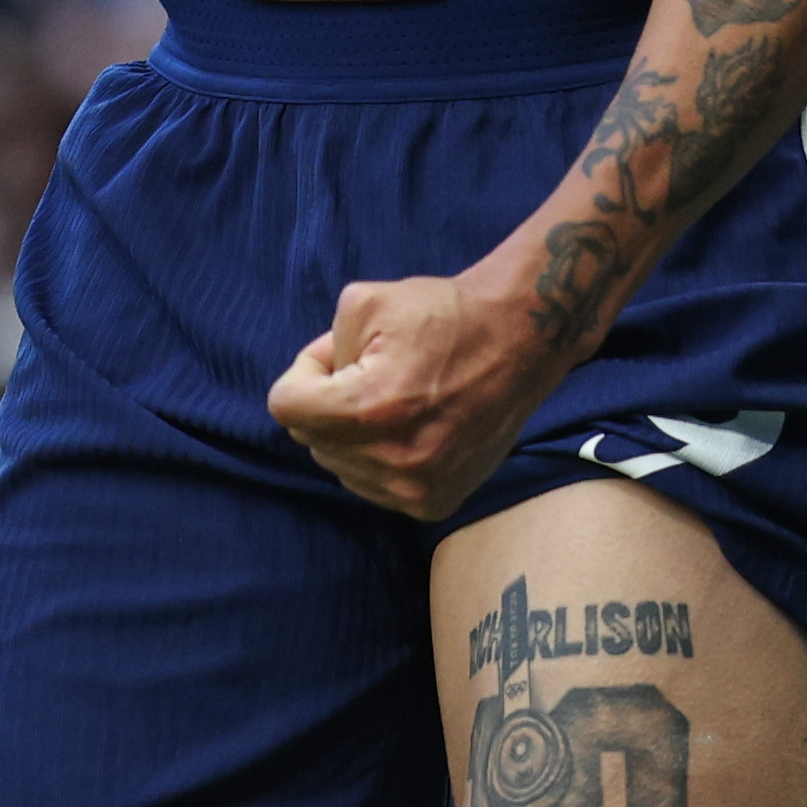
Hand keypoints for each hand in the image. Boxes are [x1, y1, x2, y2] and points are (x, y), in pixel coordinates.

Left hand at [269, 275, 541, 518]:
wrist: (520, 342)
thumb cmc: (444, 314)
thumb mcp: (364, 302)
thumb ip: (321, 349)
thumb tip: (315, 388)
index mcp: (369, 408)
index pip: (286, 407)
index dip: (304, 372)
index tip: (336, 356)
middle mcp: (394, 460)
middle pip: (311, 438)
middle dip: (327, 402)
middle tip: (370, 372)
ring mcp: (416, 488)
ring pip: (339, 465)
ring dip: (351, 433)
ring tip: (395, 399)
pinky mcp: (435, 503)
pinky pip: (372, 485)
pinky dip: (378, 457)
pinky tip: (410, 427)